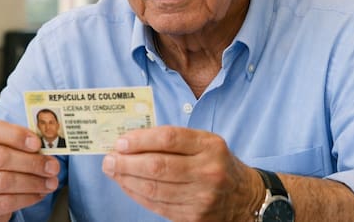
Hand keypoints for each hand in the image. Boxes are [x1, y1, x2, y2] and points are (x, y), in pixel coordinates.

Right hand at [0, 120, 59, 220]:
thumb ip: (18, 142)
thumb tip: (47, 145)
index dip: (17, 135)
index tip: (38, 143)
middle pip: (1, 158)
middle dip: (33, 163)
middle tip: (53, 167)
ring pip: (5, 182)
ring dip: (34, 183)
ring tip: (50, 182)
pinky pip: (5, 202)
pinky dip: (27, 198)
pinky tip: (39, 194)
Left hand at [102, 126, 263, 221]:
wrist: (243, 196)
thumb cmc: (216, 163)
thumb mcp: (205, 142)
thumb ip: (174, 139)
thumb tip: (132, 141)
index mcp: (210, 146)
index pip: (169, 139)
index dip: (141, 140)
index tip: (121, 142)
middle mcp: (208, 171)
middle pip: (158, 166)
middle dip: (127, 163)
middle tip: (109, 159)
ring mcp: (201, 197)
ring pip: (154, 189)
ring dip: (127, 180)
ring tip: (113, 171)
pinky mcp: (193, 217)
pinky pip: (157, 206)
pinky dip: (137, 194)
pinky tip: (127, 185)